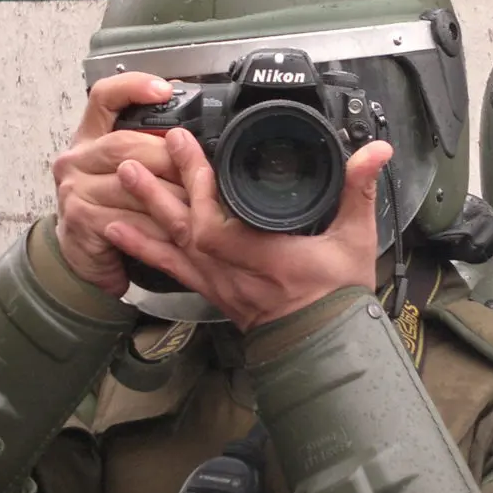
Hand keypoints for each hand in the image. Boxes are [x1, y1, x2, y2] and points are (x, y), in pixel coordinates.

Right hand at [51, 72, 186, 297]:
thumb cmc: (113, 206)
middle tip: (199, 171)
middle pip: (125, 143)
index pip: (104, 97)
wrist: (84, 254)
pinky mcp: (81, 220)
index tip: (166, 90)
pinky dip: (158, 225)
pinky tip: (179, 231)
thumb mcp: (127, 169)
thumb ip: (149, 144)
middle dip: (168, 157)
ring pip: (129, 183)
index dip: (134, 87)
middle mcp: (76, 158)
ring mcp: (74, 189)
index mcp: (91, 136)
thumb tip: (191, 117)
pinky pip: (128, 219)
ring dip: (169, 194)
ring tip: (198, 203)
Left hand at [103, 127, 392, 331]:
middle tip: (137, 155)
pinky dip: (142, 248)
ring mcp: (219, 284)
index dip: (197, 184)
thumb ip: (358, 191)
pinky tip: (117, 231)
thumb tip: (375, 153)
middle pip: (185, 228)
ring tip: (120, 180)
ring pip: (172, 246)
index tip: (186, 147)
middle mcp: (234, 272)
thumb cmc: (340, 296)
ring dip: (143, 212)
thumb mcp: (357, 240)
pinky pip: (171, 268)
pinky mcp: (212, 291)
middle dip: (159, 188)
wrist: (326, 346)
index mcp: (266, 257)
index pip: (217, 222)